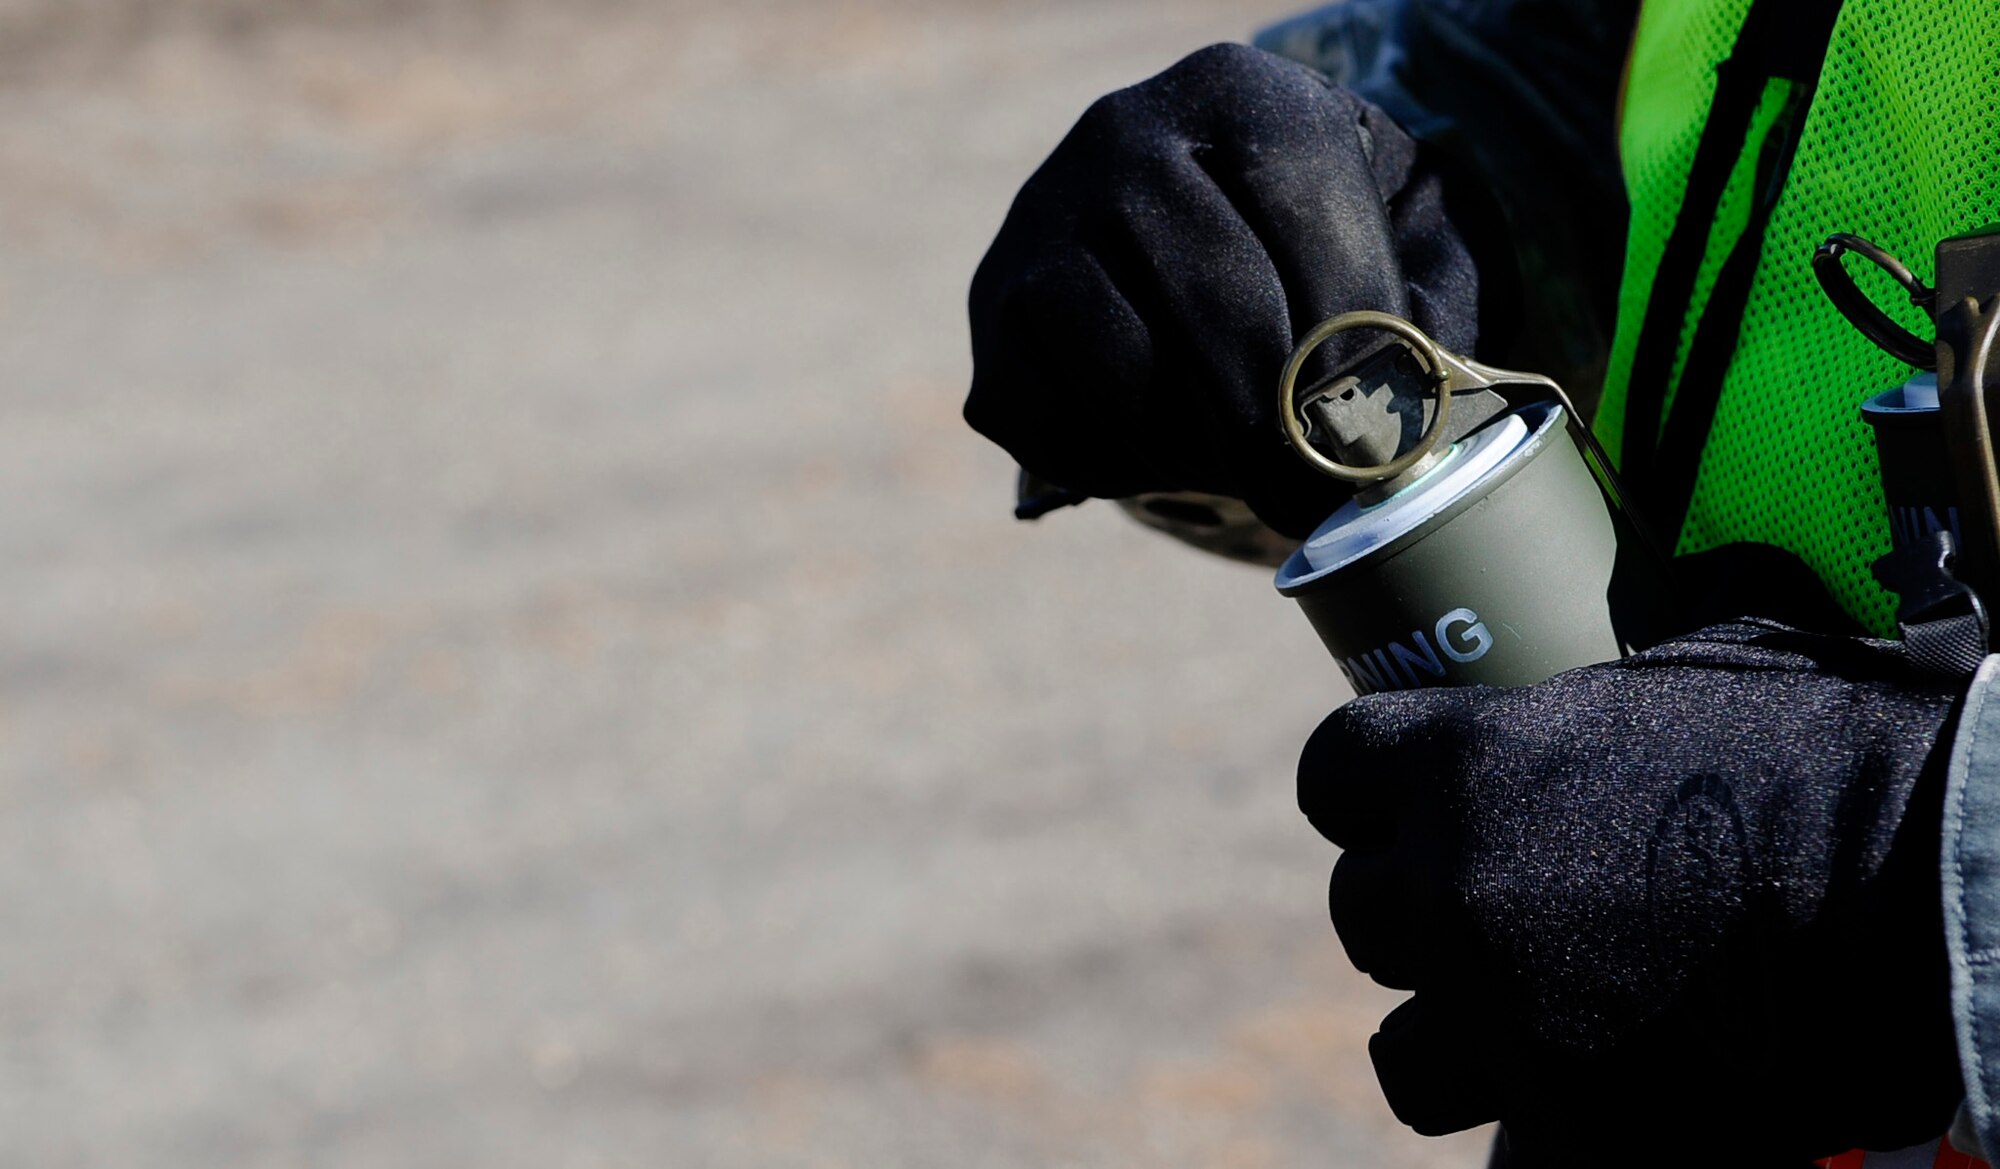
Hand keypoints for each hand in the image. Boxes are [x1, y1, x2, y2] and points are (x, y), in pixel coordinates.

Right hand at [964, 43, 1479, 537]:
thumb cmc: (1326, 248)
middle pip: (1210, 301)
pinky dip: (1127, 466)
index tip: (1384, 439)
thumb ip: (1431, 316)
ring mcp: (1040, 227)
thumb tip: (1393, 424)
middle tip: (1325, 502)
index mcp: (1237, 91)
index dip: (1352, 336)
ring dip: (1205, 454)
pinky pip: (1056, 424)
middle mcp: (1120, 137)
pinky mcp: (994, 316)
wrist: (1202, 235)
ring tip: (1259, 474)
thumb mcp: (1406, 240)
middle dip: (1282, 427)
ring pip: (1128, 376)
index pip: (1302, 208)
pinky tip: (1179, 452)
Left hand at [1298, 621, 1965, 1163]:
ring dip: (1454, 1031)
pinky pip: (1507, 1147)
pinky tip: (1597, 1090)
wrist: (1950, 887)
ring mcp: (1508, 1022)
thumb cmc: (1836, 755)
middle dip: (1418, 909)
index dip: (1368, 791)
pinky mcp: (1576, 1131)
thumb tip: (1545, 717)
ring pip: (1404, 1052)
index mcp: (1466, 767)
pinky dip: (1544, 1126)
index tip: (1400, 803)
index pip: (1331, 774)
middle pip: (1360, 913)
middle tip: (1498, 908)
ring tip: (1529, 1016)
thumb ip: (1570, 712)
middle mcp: (1456, 894)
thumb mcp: (1680, 682)